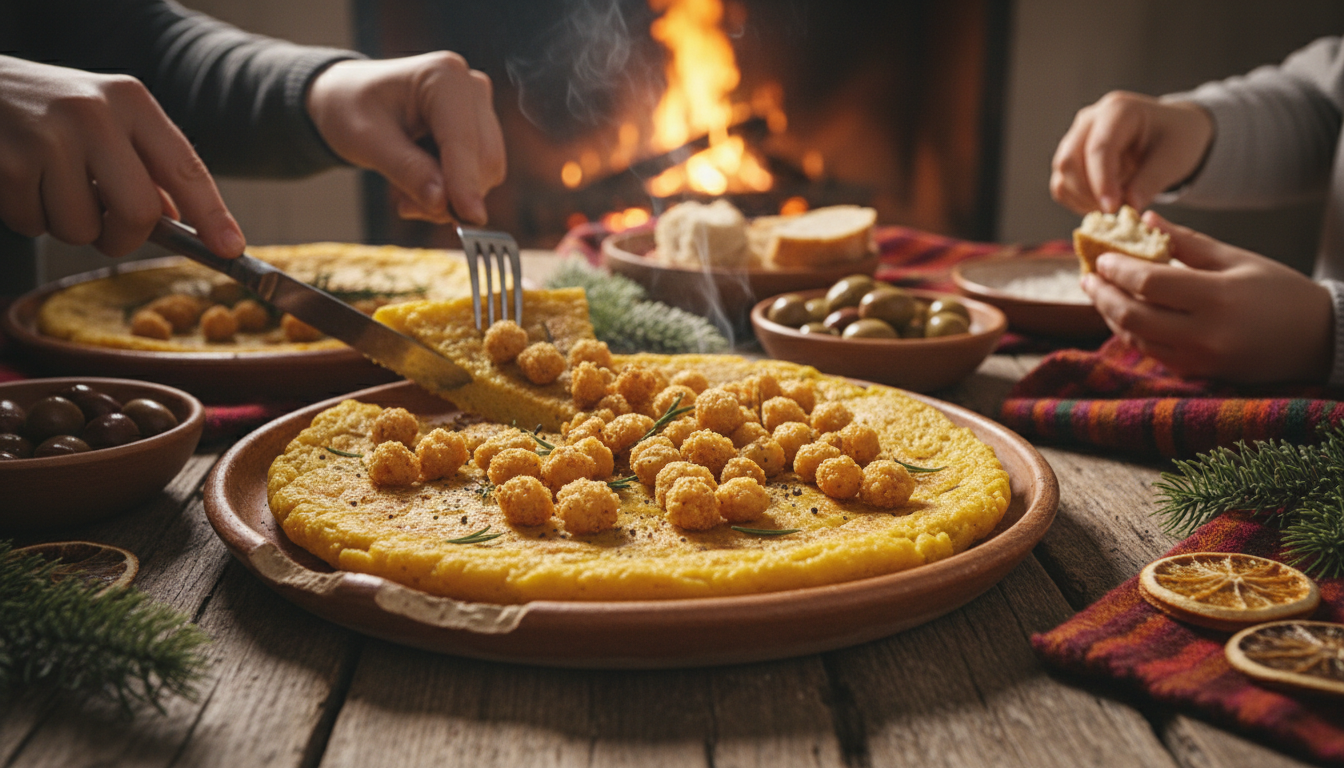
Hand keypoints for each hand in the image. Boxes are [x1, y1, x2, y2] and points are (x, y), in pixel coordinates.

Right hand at [0, 57, 244, 258]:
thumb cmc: (48, 109)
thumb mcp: (105, 119)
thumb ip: (143, 165)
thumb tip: (175, 220)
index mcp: (130, 101)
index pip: (185, 167)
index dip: (212, 215)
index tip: (230, 248)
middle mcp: (94, 113)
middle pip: (139, 212)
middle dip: (123, 236)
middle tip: (105, 230)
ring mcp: (49, 137)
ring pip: (82, 228)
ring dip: (68, 225)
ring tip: (48, 186)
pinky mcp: (8, 163)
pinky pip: (35, 225)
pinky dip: (29, 217)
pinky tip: (19, 181)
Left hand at [306, 52, 505, 226]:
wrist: (351, 98)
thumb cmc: (353, 110)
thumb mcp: (367, 141)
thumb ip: (407, 170)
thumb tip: (442, 203)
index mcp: (443, 77)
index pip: (463, 140)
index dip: (466, 183)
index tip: (469, 220)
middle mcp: (471, 87)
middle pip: (484, 159)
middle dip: (453, 195)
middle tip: (406, 208)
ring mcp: (480, 108)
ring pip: (487, 171)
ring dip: (451, 197)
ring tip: (406, 193)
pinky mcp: (481, 128)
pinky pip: (480, 173)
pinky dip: (453, 191)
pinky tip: (422, 182)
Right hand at [1051, 91, 1214, 214]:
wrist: (1170, 132)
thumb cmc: (1176, 139)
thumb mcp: (1175, 158)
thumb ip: (1151, 181)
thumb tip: (1130, 206)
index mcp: (1118, 110)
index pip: (1099, 148)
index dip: (1102, 182)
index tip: (1112, 209)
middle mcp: (1089, 120)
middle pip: (1070, 161)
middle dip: (1088, 193)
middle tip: (1115, 212)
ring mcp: (1075, 137)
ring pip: (1062, 175)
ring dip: (1082, 199)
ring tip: (1112, 207)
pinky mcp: (1070, 157)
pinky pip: (1061, 185)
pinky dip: (1076, 201)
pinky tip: (1101, 204)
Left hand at [1081, 212, 1333, 382]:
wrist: (1317, 339)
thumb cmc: (1279, 292)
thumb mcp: (1236, 259)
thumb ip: (1186, 242)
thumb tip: (1144, 220)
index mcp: (1217, 298)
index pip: (1149, 284)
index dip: (1118, 270)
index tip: (1101, 256)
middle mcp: (1204, 334)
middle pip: (1133, 315)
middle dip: (1103, 294)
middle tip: (1088, 275)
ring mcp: (1199, 359)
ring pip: (1136, 338)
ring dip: (1110, 314)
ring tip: (1099, 292)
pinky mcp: (1198, 373)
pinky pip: (1151, 353)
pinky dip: (1130, 332)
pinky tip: (1122, 314)